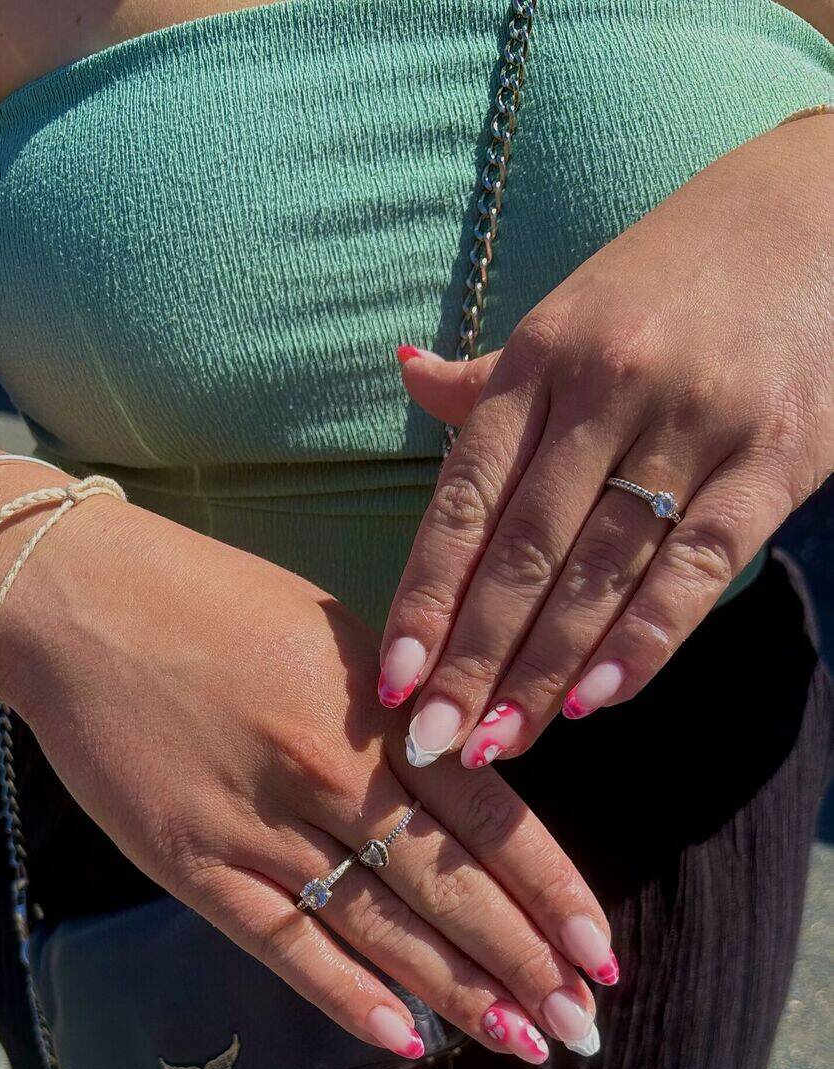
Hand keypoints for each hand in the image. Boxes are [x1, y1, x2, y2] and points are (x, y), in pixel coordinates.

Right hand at [0, 495, 618, 1064]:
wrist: (77, 605)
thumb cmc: (213, 602)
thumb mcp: (337, 635)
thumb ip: (405, 717)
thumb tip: (471, 788)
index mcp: (375, 709)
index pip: (489, 818)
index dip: (552, 893)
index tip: (603, 953)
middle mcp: (328, 774)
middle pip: (447, 886)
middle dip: (524, 963)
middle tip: (581, 1024)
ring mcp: (258, 826)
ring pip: (377, 926)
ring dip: (456, 993)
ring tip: (522, 1042)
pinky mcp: (192, 864)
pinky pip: (280, 942)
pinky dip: (343, 993)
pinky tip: (402, 1039)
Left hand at [378, 116, 833, 766]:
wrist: (820, 210)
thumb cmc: (678, 275)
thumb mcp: (573, 309)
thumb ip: (493, 375)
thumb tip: (405, 372)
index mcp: (543, 358)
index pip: (466, 498)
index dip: (426, 595)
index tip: (392, 682)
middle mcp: (606, 389)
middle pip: (525, 550)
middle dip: (473, 658)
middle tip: (435, 744)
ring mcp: (692, 424)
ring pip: (601, 569)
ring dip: (547, 668)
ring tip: (503, 741)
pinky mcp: (775, 457)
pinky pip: (699, 564)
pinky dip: (647, 637)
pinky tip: (599, 698)